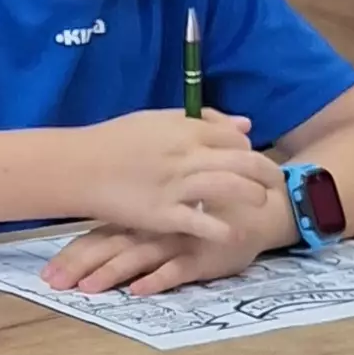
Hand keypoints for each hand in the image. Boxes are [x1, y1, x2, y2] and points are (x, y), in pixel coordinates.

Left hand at [45, 210, 288, 294]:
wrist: (259, 207)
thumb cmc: (206, 209)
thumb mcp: (168, 210)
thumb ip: (138, 217)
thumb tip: (100, 229)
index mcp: (142, 218)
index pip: (99, 235)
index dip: (72, 253)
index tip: (46, 272)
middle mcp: (154, 228)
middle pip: (109, 247)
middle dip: (79, 266)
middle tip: (53, 284)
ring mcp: (178, 242)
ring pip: (138, 258)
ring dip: (112, 273)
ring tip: (88, 289)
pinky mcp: (203, 257)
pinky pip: (177, 269)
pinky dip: (157, 279)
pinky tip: (138, 290)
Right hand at [73, 109, 285, 241]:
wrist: (78, 167)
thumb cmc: (113, 141)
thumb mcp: (157, 120)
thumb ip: (201, 121)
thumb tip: (244, 125)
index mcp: (184, 130)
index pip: (233, 139)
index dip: (248, 151)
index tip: (250, 160)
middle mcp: (185, 156)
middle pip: (242, 162)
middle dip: (266, 172)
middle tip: (276, 182)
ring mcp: (175, 186)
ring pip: (230, 188)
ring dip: (252, 196)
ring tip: (260, 204)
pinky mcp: (163, 215)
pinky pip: (202, 223)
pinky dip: (222, 229)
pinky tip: (233, 234)